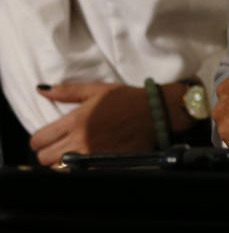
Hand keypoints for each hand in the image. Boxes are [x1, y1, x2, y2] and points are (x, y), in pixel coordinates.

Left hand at [30, 82, 154, 165]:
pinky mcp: (102, 165)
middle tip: (58, 144)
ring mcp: (91, 156)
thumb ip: (67, 91)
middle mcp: (80, 140)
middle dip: (47, 151)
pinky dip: (75, 169)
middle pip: (43, 158)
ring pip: (57, 169)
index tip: (48, 135)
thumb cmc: (126, 99)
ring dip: (59, 162)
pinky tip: (82, 160)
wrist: (154, 113)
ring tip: (69, 152)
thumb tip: (41, 90)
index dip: (39, 138)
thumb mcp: (97, 89)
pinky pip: (76, 174)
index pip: (38, 140)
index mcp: (75, 120)